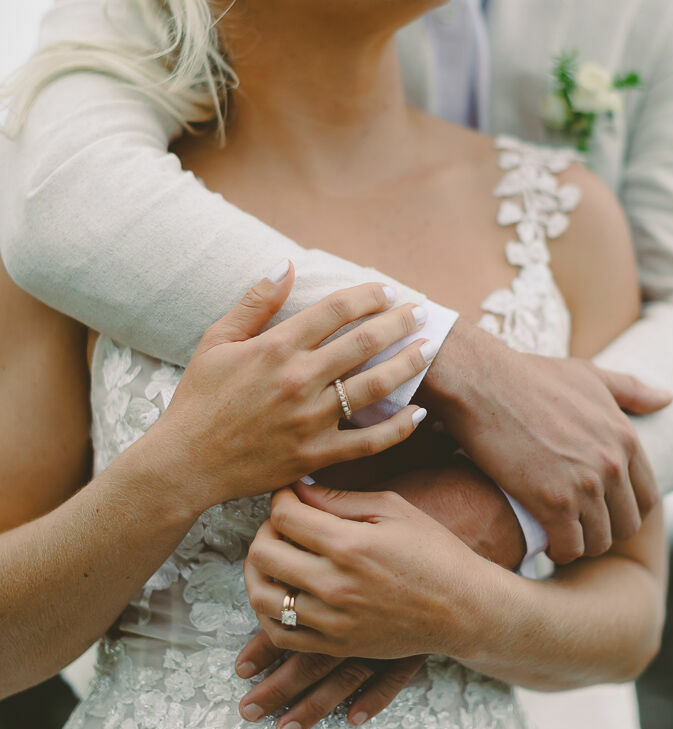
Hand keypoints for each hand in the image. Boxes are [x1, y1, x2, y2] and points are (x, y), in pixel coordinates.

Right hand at [156, 269, 431, 512]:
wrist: (185, 464)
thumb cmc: (199, 399)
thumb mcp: (216, 341)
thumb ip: (255, 302)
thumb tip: (286, 265)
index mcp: (275, 347)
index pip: (335, 310)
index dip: (367, 295)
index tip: (386, 290)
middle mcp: (298, 380)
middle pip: (365, 341)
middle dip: (399, 322)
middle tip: (422, 311)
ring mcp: (310, 419)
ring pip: (375, 386)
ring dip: (409, 364)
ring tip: (430, 348)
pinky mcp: (315, 455)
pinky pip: (369, 441)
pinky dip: (398, 427)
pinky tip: (419, 413)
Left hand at [232, 460, 518, 728]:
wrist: (464, 608)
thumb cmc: (433, 550)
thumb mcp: (393, 509)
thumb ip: (341, 500)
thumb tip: (299, 490)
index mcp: (350, 544)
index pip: (285, 514)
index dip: (280, 497)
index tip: (289, 495)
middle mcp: (336, 584)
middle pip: (264, 553)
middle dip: (264, 530)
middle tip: (280, 524)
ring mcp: (334, 620)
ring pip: (263, 597)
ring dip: (257, 572)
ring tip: (271, 558)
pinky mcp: (337, 645)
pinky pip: (280, 635)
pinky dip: (268, 614)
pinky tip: (280, 594)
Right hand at [421, 318, 668, 563]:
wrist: (484, 384)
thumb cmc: (531, 376)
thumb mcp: (588, 375)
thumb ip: (630, 390)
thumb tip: (668, 398)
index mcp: (625, 437)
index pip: (648, 496)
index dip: (625, 508)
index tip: (601, 508)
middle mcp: (612, 464)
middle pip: (628, 525)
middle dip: (605, 529)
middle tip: (578, 525)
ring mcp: (585, 485)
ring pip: (600, 541)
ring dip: (582, 544)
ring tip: (561, 535)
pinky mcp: (553, 503)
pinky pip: (570, 548)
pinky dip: (559, 551)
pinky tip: (545, 541)